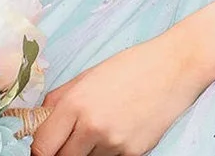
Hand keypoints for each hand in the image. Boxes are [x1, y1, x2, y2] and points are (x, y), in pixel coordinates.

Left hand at [30, 34, 205, 155]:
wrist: (175, 67)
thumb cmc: (133, 66)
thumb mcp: (90, 75)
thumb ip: (61, 99)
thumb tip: (39, 122)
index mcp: (76, 103)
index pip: (42, 147)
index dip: (40, 150)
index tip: (45, 146)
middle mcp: (92, 127)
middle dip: (63, 152)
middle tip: (73, 138)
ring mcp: (114, 143)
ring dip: (88, 151)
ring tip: (106, 125)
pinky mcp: (133, 154)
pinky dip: (110, 150)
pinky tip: (122, 128)